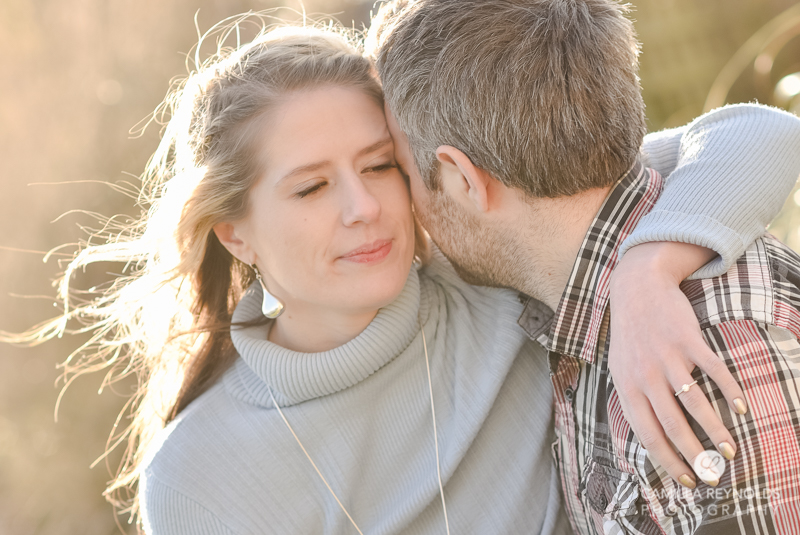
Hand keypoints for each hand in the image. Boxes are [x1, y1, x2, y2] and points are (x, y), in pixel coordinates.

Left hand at [609, 242, 747, 487]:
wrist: (636, 288)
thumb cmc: (631, 336)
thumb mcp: (620, 368)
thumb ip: (633, 399)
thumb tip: (650, 437)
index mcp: (626, 387)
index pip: (647, 435)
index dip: (668, 461)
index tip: (688, 480)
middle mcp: (645, 375)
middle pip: (673, 426)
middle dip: (696, 457)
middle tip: (714, 476)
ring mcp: (667, 357)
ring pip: (695, 404)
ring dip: (716, 431)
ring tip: (730, 451)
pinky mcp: (687, 339)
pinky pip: (713, 371)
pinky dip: (730, 392)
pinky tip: (742, 408)